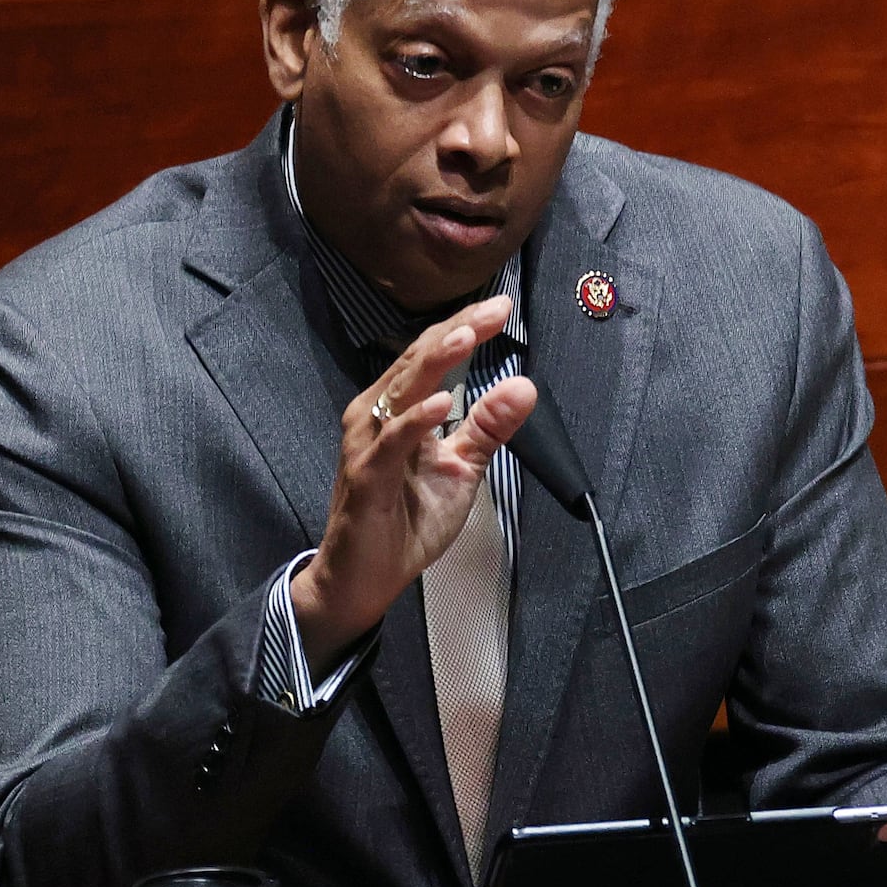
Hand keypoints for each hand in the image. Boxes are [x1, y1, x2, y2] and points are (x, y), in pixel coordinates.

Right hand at [290, 294, 535, 674]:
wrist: (362, 578)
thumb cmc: (404, 521)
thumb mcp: (461, 469)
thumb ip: (489, 427)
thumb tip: (524, 385)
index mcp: (398, 408)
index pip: (433, 355)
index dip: (466, 327)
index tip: (501, 308)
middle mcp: (377, 415)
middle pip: (418, 360)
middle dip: (457, 331)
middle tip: (493, 311)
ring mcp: (368, 443)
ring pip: (401, 390)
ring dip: (435, 362)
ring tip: (467, 338)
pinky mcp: (365, 476)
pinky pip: (390, 442)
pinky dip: (415, 420)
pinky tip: (440, 403)